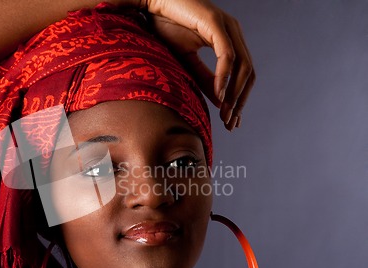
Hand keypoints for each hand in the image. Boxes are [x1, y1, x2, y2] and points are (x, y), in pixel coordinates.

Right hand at [143, 0, 254, 130]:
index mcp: (229, 40)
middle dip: (240, 101)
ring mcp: (227, 26)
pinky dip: (225, 77)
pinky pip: (227, 55)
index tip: (231, 121)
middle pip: (249, 74)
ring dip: (235, 93)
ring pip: (243, 67)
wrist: (152, 3)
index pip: (243, 75)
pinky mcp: (216, 23)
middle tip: (229, 123)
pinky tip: (219, 95)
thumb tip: (220, 100)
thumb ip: (205, 78)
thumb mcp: (188, 60)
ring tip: (224, 113)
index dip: (239, 99)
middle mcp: (233, 32)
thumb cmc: (167, 27)